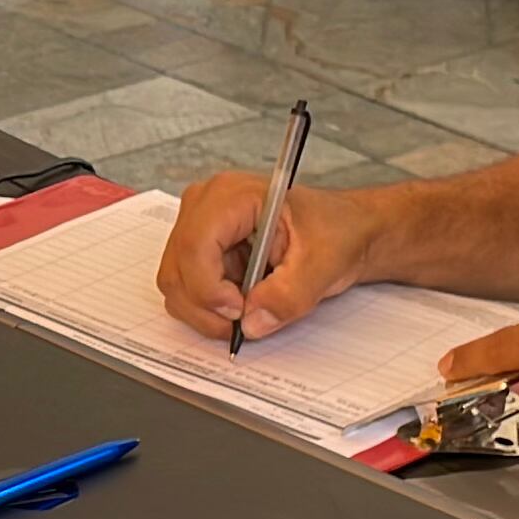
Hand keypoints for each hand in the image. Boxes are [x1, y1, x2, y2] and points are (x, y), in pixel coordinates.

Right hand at [158, 171, 379, 340]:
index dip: (210, 289)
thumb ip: (288, 295)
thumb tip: (252, 322)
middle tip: (244, 321)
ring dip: (207, 311)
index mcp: (232, 196)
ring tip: (249, 309)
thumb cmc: (335, 230)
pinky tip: (243, 300)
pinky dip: (210, 308)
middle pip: (176, 271)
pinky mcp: (199, 251)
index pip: (194, 247)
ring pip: (176, 286)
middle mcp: (205, 208)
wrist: (342, 230)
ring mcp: (198, 229)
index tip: (239, 311)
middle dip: (206, 308)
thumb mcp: (323, 264)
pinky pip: (187, 291)